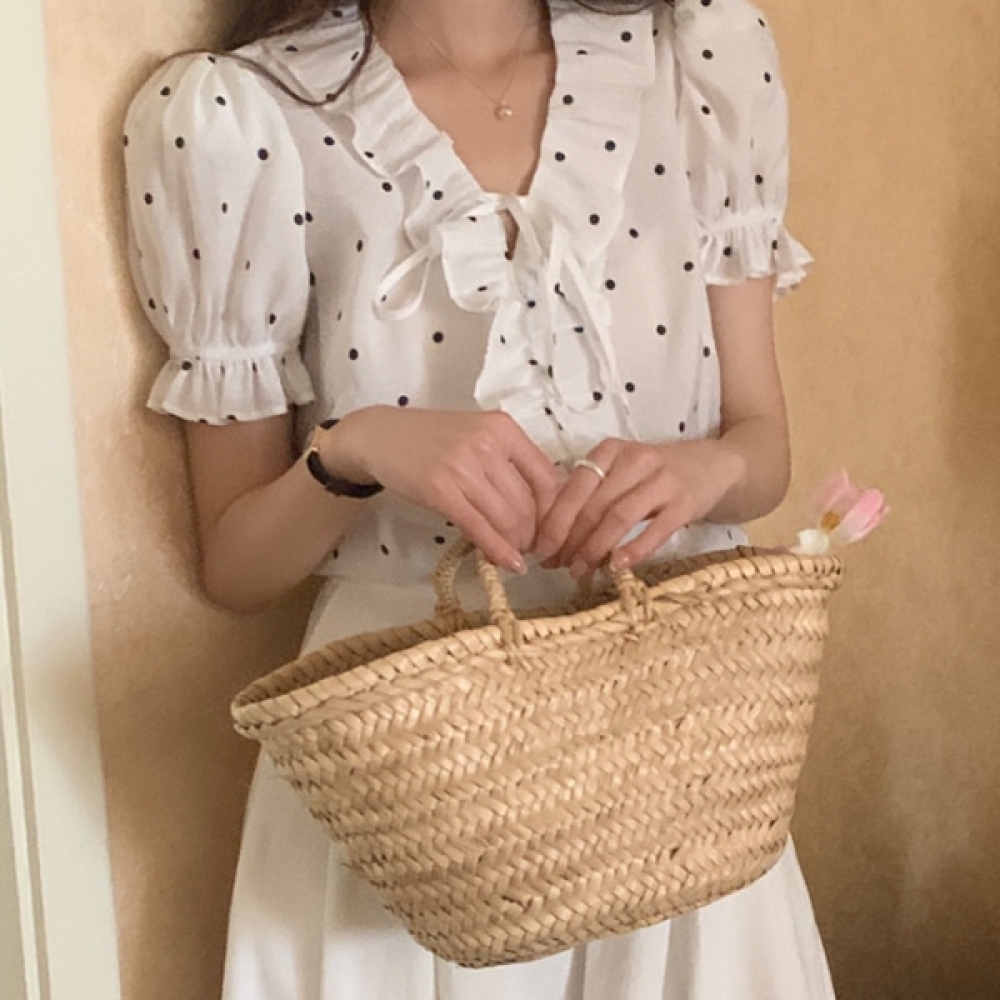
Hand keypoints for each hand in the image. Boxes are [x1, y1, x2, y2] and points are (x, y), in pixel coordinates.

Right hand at [326, 407, 561, 571]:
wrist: (380, 436)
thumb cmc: (431, 439)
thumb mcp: (477, 436)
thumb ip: (508, 463)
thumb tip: (540, 508)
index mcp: (504, 428)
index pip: (547, 478)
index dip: (553, 512)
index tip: (550, 530)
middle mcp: (488, 444)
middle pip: (527, 503)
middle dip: (533, 534)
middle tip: (530, 549)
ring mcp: (463, 467)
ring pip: (507, 518)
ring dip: (515, 544)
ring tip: (515, 555)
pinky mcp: (440, 491)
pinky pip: (479, 528)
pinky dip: (497, 550)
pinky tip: (506, 563)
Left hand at [533, 438, 744, 576]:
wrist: (714, 466)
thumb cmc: (656, 476)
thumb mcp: (620, 473)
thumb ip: (589, 497)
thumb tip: (552, 538)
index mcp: (610, 451)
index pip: (573, 489)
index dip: (553, 523)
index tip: (540, 550)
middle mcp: (635, 460)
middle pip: (593, 505)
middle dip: (569, 540)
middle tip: (557, 566)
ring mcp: (662, 480)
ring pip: (618, 516)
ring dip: (594, 548)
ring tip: (580, 570)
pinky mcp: (686, 502)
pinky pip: (656, 529)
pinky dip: (634, 549)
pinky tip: (617, 566)